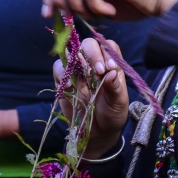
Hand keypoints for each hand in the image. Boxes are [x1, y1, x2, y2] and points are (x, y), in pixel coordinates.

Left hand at [42, 0, 177, 20]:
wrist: (163, 0)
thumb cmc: (134, 4)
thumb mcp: (103, 3)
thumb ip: (84, 1)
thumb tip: (61, 10)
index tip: (47, 13)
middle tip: (68, 16)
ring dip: (80, 5)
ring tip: (95, 15)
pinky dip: (96, 7)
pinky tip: (109, 12)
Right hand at [54, 38, 128, 159]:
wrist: (97, 132)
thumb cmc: (112, 114)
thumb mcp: (118, 103)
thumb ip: (115, 87)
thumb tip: (111, 71)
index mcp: (110, 65)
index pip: (108, 47)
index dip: (107, 53)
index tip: (108, 68)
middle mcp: (93, 64)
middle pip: (89, 44)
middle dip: (92, 54)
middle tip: (97, 71)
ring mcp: (77, 70)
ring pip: (71, 52)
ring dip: (76, 60)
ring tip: (83, 77)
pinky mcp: (63, 80)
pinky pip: (58, 68)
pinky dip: (62, 73)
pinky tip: (69, 85)